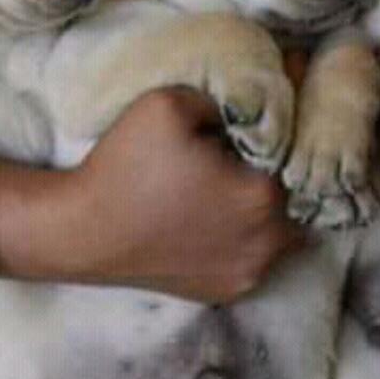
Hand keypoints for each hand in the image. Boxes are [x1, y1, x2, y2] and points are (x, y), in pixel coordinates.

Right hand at [45, 89, 304, 302]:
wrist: (80, 231)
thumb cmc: (126, 164)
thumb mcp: (171, 102)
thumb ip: (230, 94)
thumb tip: (268, 87)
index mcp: (264, 196)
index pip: (298, 150)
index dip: (288, 125)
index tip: (273, 110)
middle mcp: (268, 242)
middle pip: (296, 192)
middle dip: (280, 167)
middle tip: (251, 146)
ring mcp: (249, 273)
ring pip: (283, 228)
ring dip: (268, 204)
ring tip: (235, 180)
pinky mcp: (226, 291)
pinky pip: (255, 255)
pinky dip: (247, 234)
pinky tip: (219, 213)